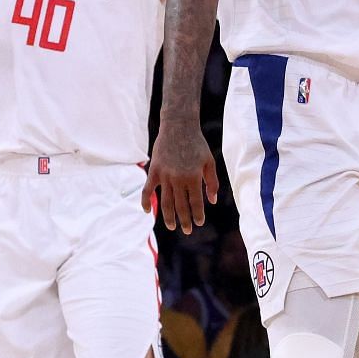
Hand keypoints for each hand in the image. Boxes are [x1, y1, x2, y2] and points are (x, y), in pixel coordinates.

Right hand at [147, 115, 219, 233]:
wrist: (178, 127)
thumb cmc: (197, 144)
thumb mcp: (210, 162)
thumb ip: (212, 182)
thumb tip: (212, 201)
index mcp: (194, 177)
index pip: (196, 202)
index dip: (197, 214)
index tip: (199, 223)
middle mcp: (179, 179)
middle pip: (181, 205)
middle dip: (185, 220)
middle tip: (187, 231)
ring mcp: (165, 176)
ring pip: (166, 201)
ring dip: (169, 216)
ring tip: (172, 226)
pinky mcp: (154, 171)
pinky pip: (148, 190)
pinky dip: (146, 201)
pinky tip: (148, 211)